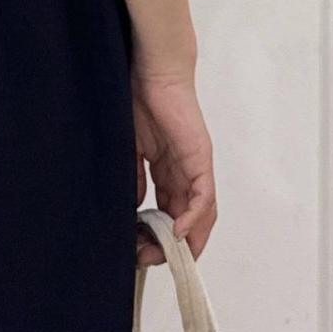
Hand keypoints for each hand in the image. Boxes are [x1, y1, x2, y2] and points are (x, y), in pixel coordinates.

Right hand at [132, 72, 215, 264]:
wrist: (149, 72)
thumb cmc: (137, 103)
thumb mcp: (129, 152)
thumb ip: (134, 180)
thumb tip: (134, 208)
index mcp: (168, 172)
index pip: (170, 214)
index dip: (157, 237)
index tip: (138, 251)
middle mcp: (186, 173)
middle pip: (188, 221)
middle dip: (170, 247)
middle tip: (146, 259)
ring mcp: (195, 166)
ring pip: (201, 214)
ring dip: (185, 239)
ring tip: (165, 255)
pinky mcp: (200, 157)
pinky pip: (203, 195)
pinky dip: (193, 217)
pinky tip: (177, 232)